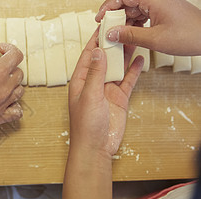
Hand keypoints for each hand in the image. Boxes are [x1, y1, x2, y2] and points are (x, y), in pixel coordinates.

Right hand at [0, 41, 23, 137]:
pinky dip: (15, 106)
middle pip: (18, 73)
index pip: (16, 55)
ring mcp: (4, 104)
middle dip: (9, 66)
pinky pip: (16, 112)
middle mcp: (5, 87)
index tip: (0, 49)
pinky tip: (6, 102)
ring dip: (12, 84)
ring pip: (19, 91)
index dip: (9, 49)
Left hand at [68, 28, 143, 157]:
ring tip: (132, 40)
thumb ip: (95, 74)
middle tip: (121, 31)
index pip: (88, 57)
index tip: (103, 29)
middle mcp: (93, 85)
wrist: (96, 148)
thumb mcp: (89, 96)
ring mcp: (107, 91)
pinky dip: (133, 71)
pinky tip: (139, 60)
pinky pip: (127, 81)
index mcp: (80, 82)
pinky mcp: (119, 99)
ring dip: (123, 56)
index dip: (95, 42)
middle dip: (111, 46)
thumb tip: (98, 52)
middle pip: (103, 60)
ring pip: (117, 69)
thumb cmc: (86, 127)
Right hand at [96, 0, 200, 55]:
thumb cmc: (189, 35)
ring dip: (124, 21)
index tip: (101, 18)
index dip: (109, 6)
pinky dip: (133, 24)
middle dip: (114, 15)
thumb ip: (129, 35)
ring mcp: (159, 4)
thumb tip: (112, 33)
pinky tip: (129, 34)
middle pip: (127, 2)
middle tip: (106, 27)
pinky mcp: (161, 11)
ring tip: (117, 34)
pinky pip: (142, 14)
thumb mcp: (154, 39)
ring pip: (133, 9)